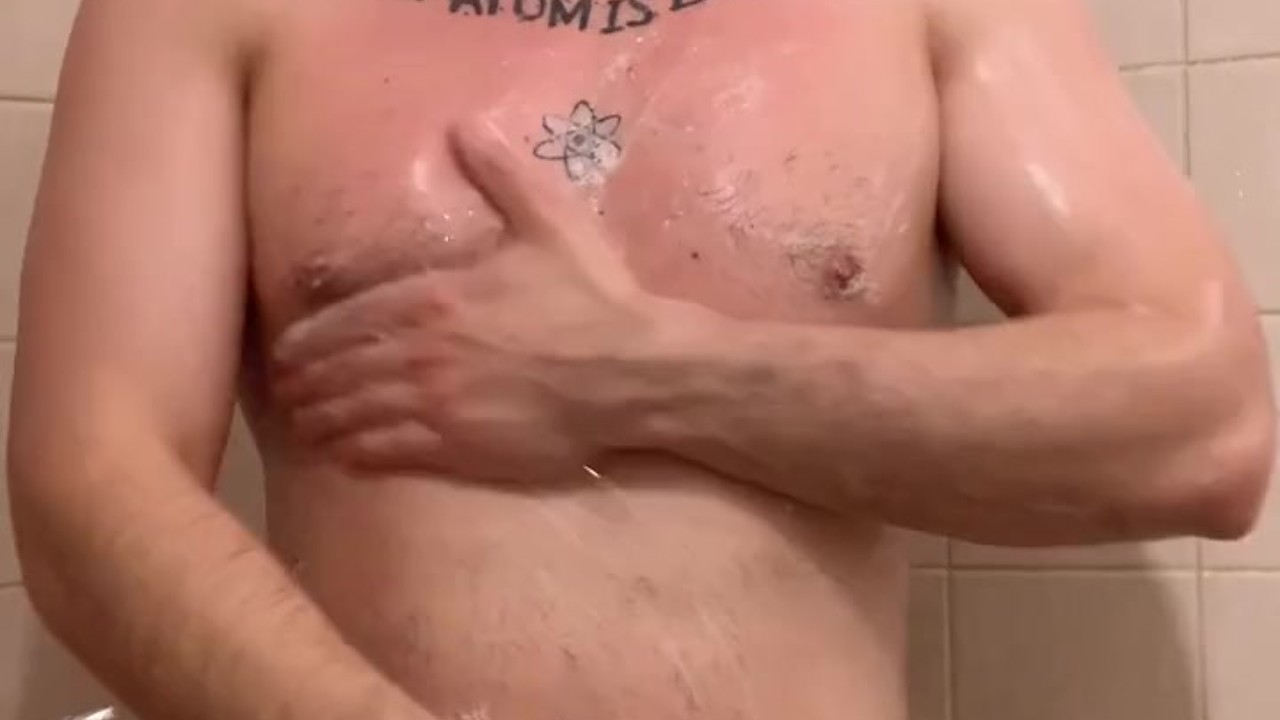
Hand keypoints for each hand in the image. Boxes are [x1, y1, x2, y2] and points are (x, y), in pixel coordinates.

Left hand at [271, 120, 659, 483]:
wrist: (632, 373)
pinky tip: (339, 455)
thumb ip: (502, 176)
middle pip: (341, 369)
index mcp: (435, 297)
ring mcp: (437, 404)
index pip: (348, 319)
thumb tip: (464, 126)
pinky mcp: (459, 447)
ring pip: (356, 412)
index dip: (308, 339)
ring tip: (301, 425)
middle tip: (281, 392)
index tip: (284, 352)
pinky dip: (355, 452)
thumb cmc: (590, 298)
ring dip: (320, 418)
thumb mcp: (550, 222)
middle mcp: (422, 352)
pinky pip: (389, 451)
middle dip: (304, 382)